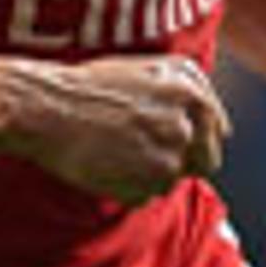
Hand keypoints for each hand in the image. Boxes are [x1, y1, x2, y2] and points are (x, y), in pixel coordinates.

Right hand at [13, 51, 229, 203]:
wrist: (47, 107)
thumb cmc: (88, 86)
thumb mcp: (149, 70)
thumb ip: (188, 92)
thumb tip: (219, 125)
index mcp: (190, 90)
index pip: (218, 131)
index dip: (198, 140)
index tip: (178, 144)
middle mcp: (186, 123)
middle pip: (205, 162)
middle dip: (181, 162)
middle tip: (145, 156)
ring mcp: (168, 155)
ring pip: (171, 180)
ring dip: (147, 175)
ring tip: (114, 153)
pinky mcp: (148, 183)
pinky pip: (145, 196)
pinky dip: (126, 188)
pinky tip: (104, 165)